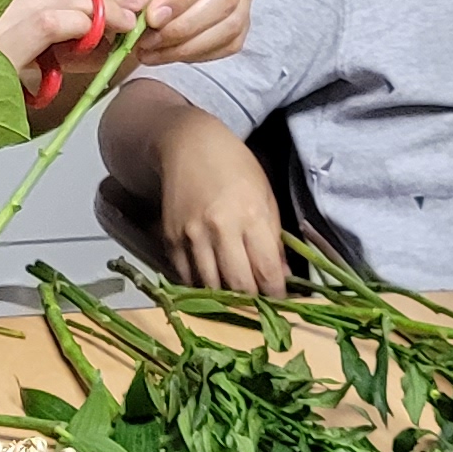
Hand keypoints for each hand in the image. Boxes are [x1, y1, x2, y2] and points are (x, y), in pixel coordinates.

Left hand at [111, 0, 252, 69]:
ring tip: (152, 50)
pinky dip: (195, 54)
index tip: (153, 15)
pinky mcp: (240, 26)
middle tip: (148, 39)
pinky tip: (167, 54)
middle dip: (183, 26)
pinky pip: (227, 45)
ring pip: (229, 27)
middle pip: (225, 0)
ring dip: (186, 45)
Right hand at [155, 109, 288, 295]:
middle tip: (261, 307)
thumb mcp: (265, 196)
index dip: (277, 295)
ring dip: (226, 299)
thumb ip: (273, 239)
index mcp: (251, 215)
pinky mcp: (171, 238)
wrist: (188, 144)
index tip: (281, 302)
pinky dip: (200, 287)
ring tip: (238, 300)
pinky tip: (212, 285)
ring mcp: (192, 235)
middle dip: (253, 302)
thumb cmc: (235, 167)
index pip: (267, 272)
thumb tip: (281, 277)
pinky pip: (186, 277)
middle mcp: (220, 228)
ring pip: (210, 287)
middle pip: (239, 285)